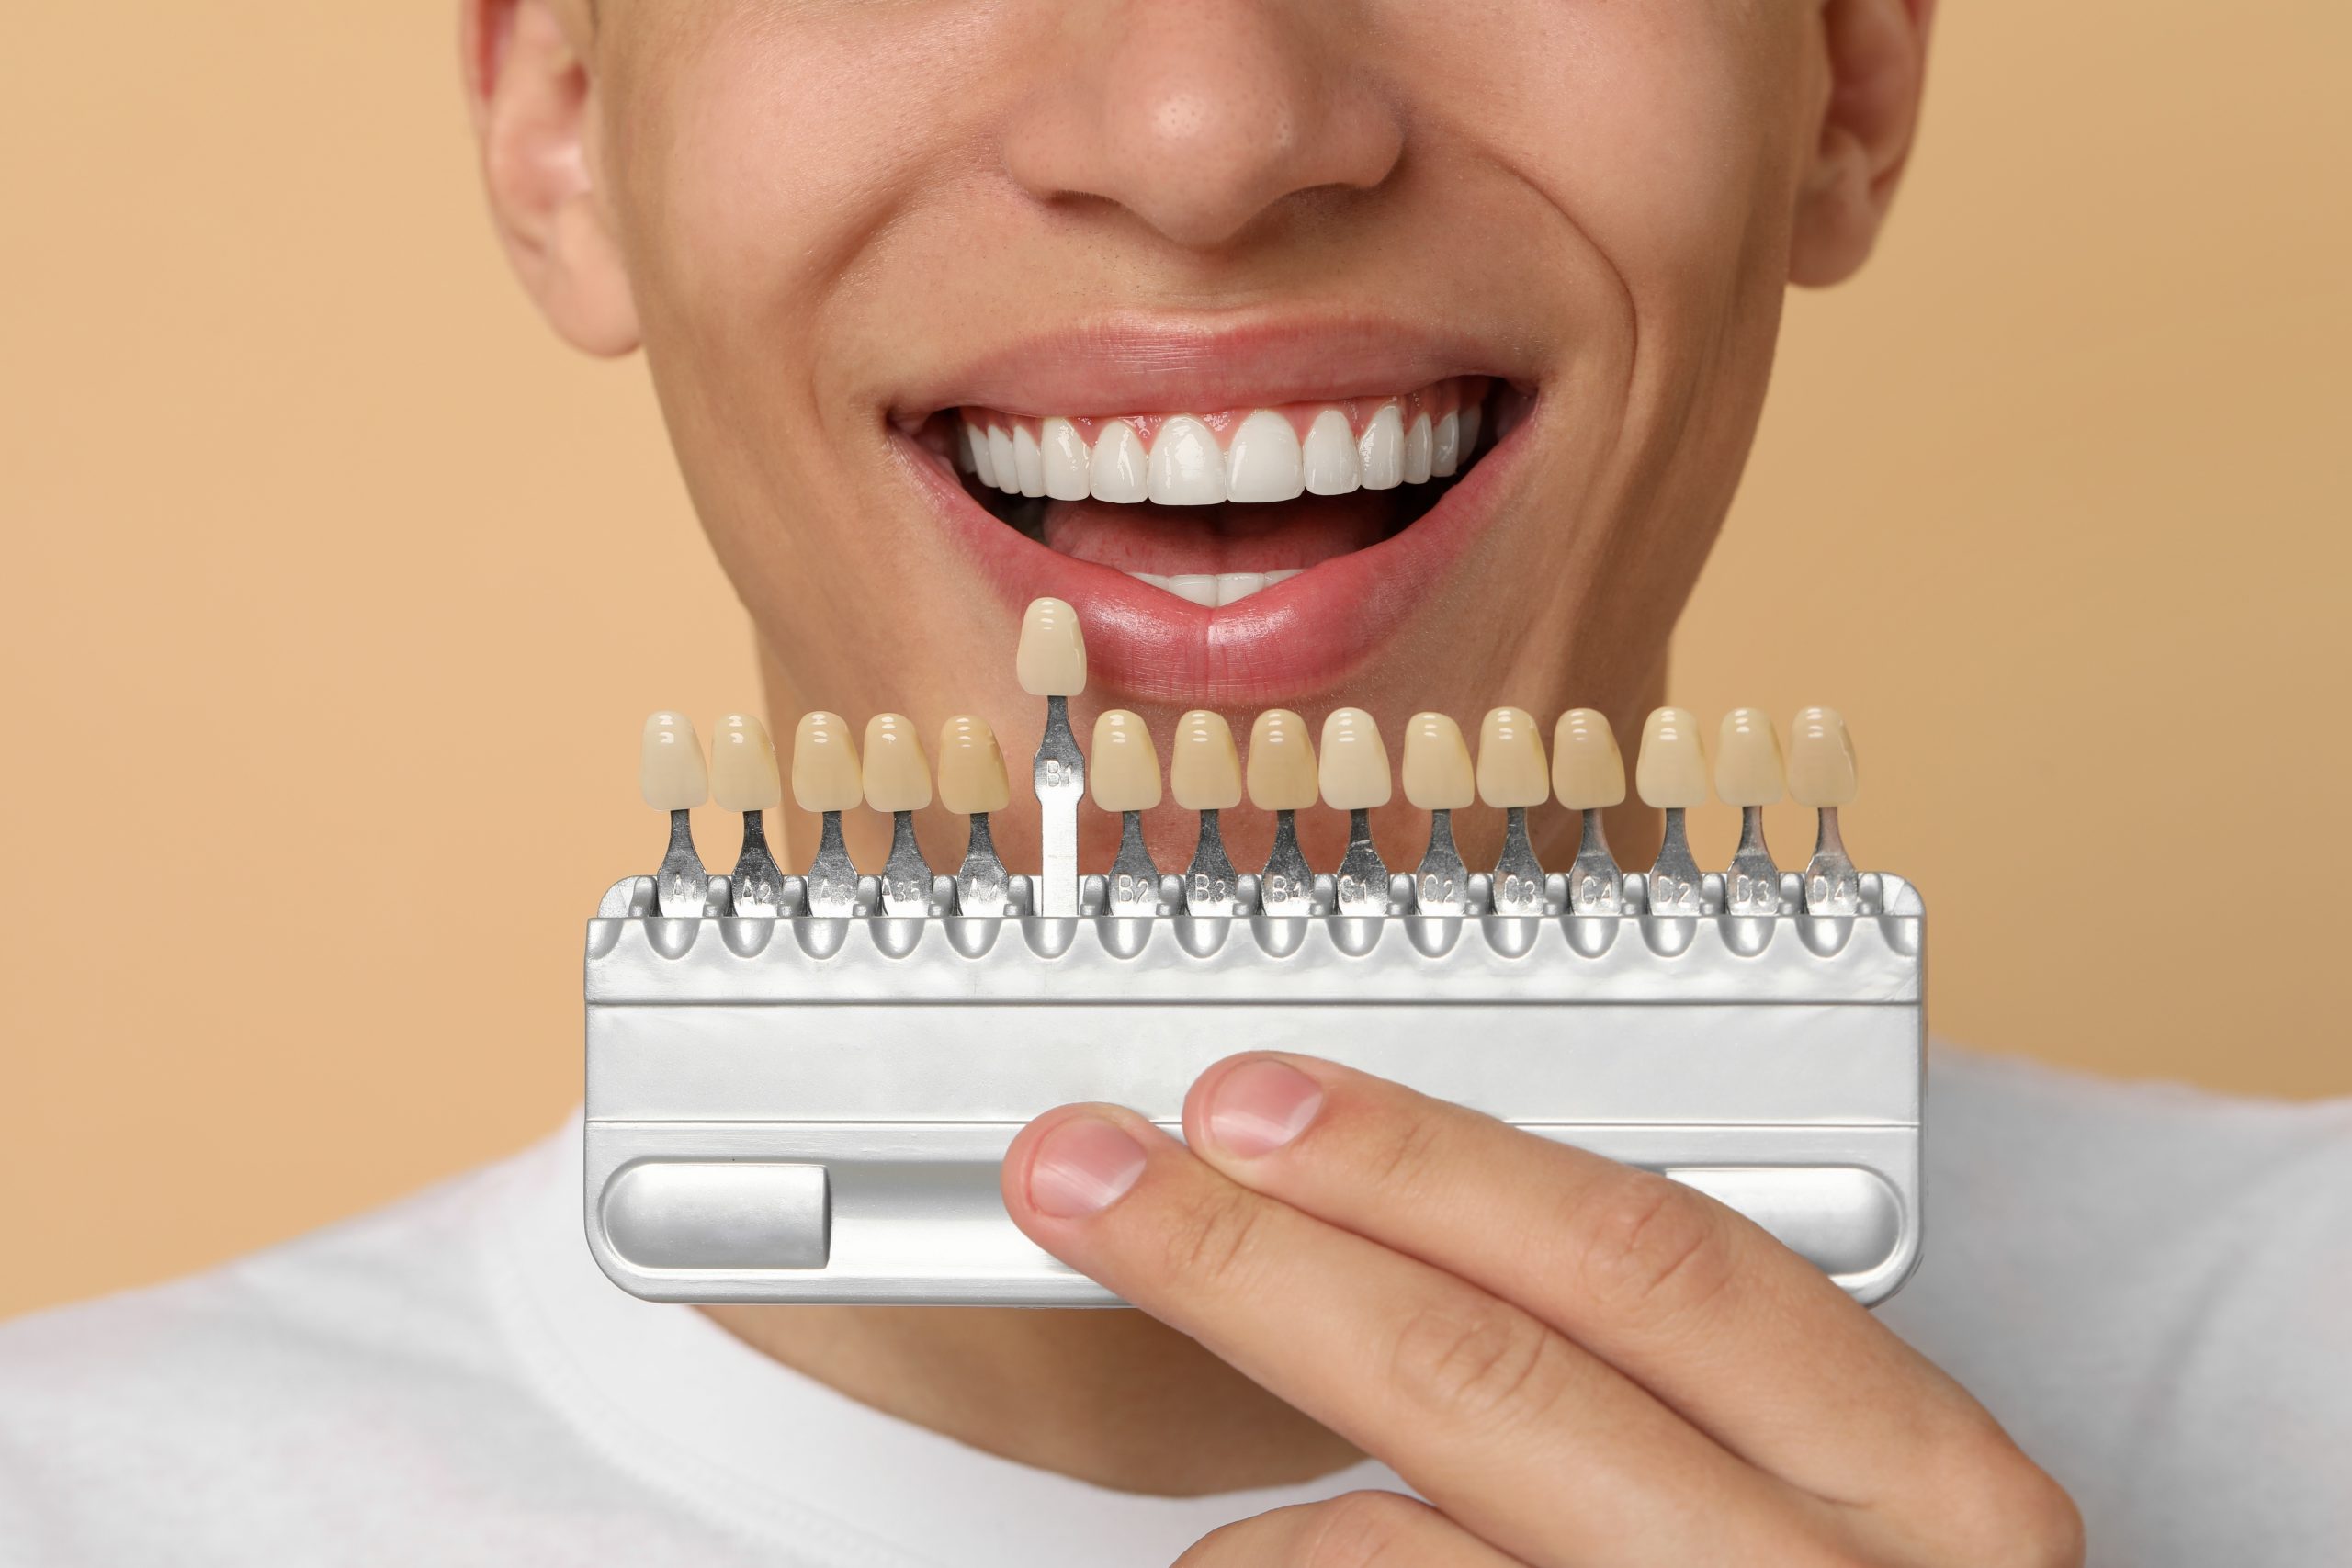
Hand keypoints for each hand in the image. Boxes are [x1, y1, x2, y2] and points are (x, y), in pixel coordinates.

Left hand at [1001, 1054, 2082, 1565]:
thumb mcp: (1823, 1492)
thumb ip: (1662, 1368)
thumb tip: (1399, 1221)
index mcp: (1915, 1475)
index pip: (1644, 1262)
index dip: (1426, 1163)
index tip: (1256, 1104)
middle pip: (1488, 1374)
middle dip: (1254, 1258)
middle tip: (1095, 1182)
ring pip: (1398, 1538)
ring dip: (1248, 1493)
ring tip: (1192, 1492)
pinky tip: (1254, 1565)